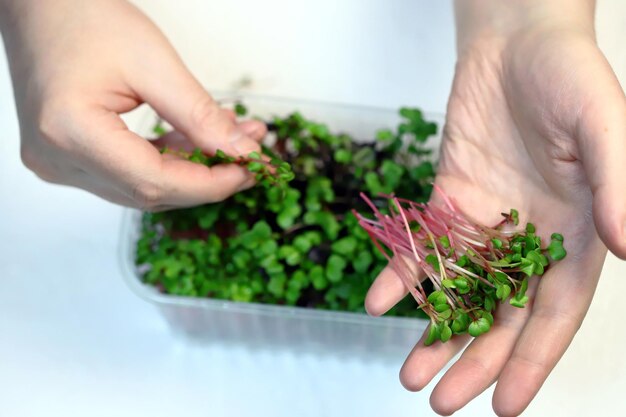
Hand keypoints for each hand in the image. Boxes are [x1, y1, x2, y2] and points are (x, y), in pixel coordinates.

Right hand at [0, 0, 265, 208]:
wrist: (42, 7)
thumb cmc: (83, 17)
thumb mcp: (154, 62)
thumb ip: (199, 115)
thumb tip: (240, 153)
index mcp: (70, 132)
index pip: (154, 182)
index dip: (210, 183)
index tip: (250, 170)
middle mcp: (57, 159)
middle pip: (150, 192)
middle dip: (208, 178)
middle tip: (250, 157)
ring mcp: (59, 163)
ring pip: (143, 187)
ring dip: (192, 170)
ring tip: (232, 142)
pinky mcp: (70, 159)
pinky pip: (130, 174)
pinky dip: (168, 163)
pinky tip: (197, 143)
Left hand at [365, 1, 625, 415]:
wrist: (516, 42)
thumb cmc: (571, 76)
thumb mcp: (604, 126)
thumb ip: (616, 183)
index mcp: (576, 235)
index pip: (553, 315)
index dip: (530, 362)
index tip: (503, 406)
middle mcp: (530, 238)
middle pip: (501, 314)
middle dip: (473, 360)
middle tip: (440, 402)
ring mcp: (485, 221)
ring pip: (459, 289)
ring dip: (433, 330)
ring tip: (408, 372)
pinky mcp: (447, 199)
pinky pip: (422, 244)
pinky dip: (401, 272)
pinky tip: (378, 301)